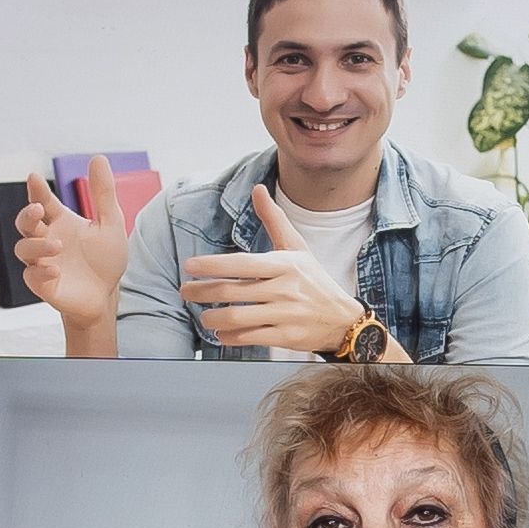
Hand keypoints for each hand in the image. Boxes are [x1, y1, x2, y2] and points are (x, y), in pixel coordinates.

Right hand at [12, 170, 140, 353]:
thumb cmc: (105, 259)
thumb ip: (103, 193)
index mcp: (60, 221)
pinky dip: (41, 271)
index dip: (37, 190)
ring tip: (57, 246)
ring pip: (24, 249)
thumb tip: (98, 158)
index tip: (34, 177)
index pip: (43, 201)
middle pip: (25, 223)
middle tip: (38, 210)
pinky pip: (31, 275)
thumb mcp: (110, 223)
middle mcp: (46, 238)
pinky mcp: (42, 283)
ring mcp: (42, 261)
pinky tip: (56, 269)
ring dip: (37, 246)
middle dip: (27, 215)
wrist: (106, 295)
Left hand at [177, 188, 371, 355]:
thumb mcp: (297, 247)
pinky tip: (221, 332)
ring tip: (204, 315)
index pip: (242, 264)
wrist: (343, 319)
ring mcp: (285, 315)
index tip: (190, 266)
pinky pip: (249, 337)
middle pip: (233, 291)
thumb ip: (274, 219)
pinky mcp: (286, 338)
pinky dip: (230, 337)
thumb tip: (258, 189)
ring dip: (213, 317)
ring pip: (237, 317)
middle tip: (185, 291)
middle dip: (202, 292)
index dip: (213, 265)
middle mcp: (285, 289)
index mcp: (285, 265)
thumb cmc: (314, 280)